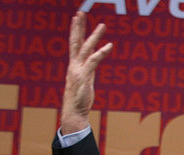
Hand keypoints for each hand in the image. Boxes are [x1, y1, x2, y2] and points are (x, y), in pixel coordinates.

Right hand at [61, 11, 112, 134]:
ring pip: (86, 48)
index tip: (77, 18)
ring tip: (102, 25)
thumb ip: (88, 70)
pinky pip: (94, 61)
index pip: (73, 44)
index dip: (75, 30)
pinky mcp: (84, 76)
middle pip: (75, 41)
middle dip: (78, 27)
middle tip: (80, 13)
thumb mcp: (84, 81)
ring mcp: (78, 70)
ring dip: (94, 36)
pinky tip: (109, 45)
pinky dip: (102, 52)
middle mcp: (73, 65)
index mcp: (73, 65)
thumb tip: (93, 63)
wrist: (74, 111)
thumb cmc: (79, 99)